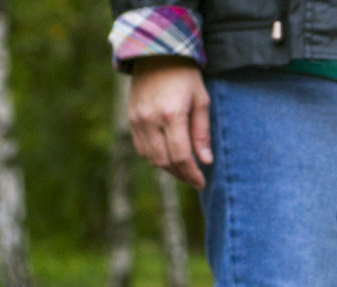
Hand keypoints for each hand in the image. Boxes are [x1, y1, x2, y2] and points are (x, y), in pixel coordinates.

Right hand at [128, 56, 211, 188]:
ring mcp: (137, 120)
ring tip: (184, 170)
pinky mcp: (131, 119)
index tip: (201, 182)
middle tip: (195, 179)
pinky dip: (155, 158)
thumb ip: (202, 133)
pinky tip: (168, 157)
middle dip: (181, 175)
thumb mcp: (201, 101)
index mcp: (172, 114)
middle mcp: (151, 119)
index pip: (180, 156)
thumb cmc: (184, 76)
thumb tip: (205, 161)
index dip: (191, 174)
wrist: (155, 53)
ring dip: (168, 169)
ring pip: (152, 158)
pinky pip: (142, 149)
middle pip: (165, 161)